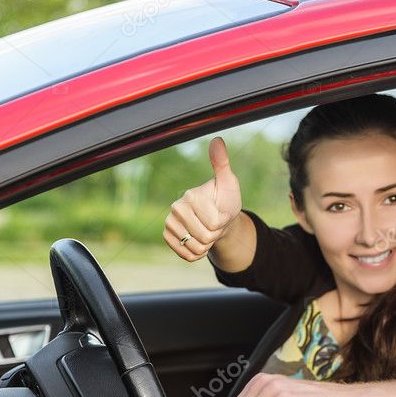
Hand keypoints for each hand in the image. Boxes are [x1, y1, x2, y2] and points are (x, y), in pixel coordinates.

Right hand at [164, 137, 242, 260]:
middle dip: (216, 234)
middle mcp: (175, 209)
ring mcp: (169, 224)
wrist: (218, 219)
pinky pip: (188, 256)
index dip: (224, 222)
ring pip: (196, 249)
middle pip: (205, 237)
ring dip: (208, 244)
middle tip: (214, 222)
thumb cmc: (224, 200)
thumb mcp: (228, 183)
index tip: (220, 212)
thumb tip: (217, 139)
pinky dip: (198, 253)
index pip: (215, 223)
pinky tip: (198, 240)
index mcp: (190, 196)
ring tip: (207, 230)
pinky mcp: (167, 237)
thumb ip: (222, 163)